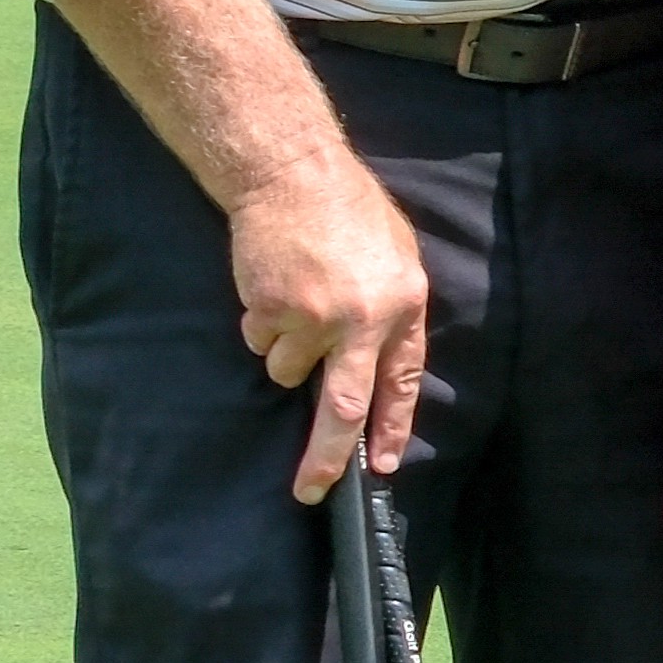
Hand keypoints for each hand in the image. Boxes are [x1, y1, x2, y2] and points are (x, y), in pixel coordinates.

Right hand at [234, 160, 434, 502]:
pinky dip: (261, 325)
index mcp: (403, 306)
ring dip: (285, 352)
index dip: (388, 429)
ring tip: (293, 301)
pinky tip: (272, 285)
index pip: (399, 384)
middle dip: (326, 457)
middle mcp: (362, 319)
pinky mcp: (272, 310)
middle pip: (344, 408)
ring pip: (288, 371)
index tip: (379, 468)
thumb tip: (380, 366)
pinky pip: (260, 341)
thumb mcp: (395, 256)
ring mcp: (314, 317)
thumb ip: (391, 311)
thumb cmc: (347, 210)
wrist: (293, 173)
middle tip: (311, 489)